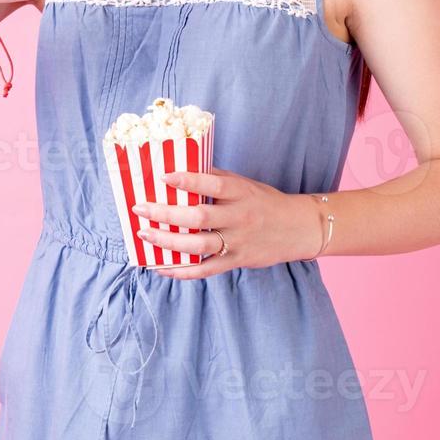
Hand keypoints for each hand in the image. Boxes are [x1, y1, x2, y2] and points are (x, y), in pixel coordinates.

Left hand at [129, 167, 322, 279]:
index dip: (189, 181)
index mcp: (241, 193)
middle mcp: (239, 218)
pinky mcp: (237, 261)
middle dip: (166, 213)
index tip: (164, 176)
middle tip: (140, 208)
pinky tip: (161, 267)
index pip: (213, 184)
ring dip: (168, 242)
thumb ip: (215, 178)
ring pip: (199, 245)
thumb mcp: (244, 184)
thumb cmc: (264, 201)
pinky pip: (206, 269)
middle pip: (199, 217)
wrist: (299, 228)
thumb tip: (179, 169)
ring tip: (145, 235)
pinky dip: (182, 271)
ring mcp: (238, 242)